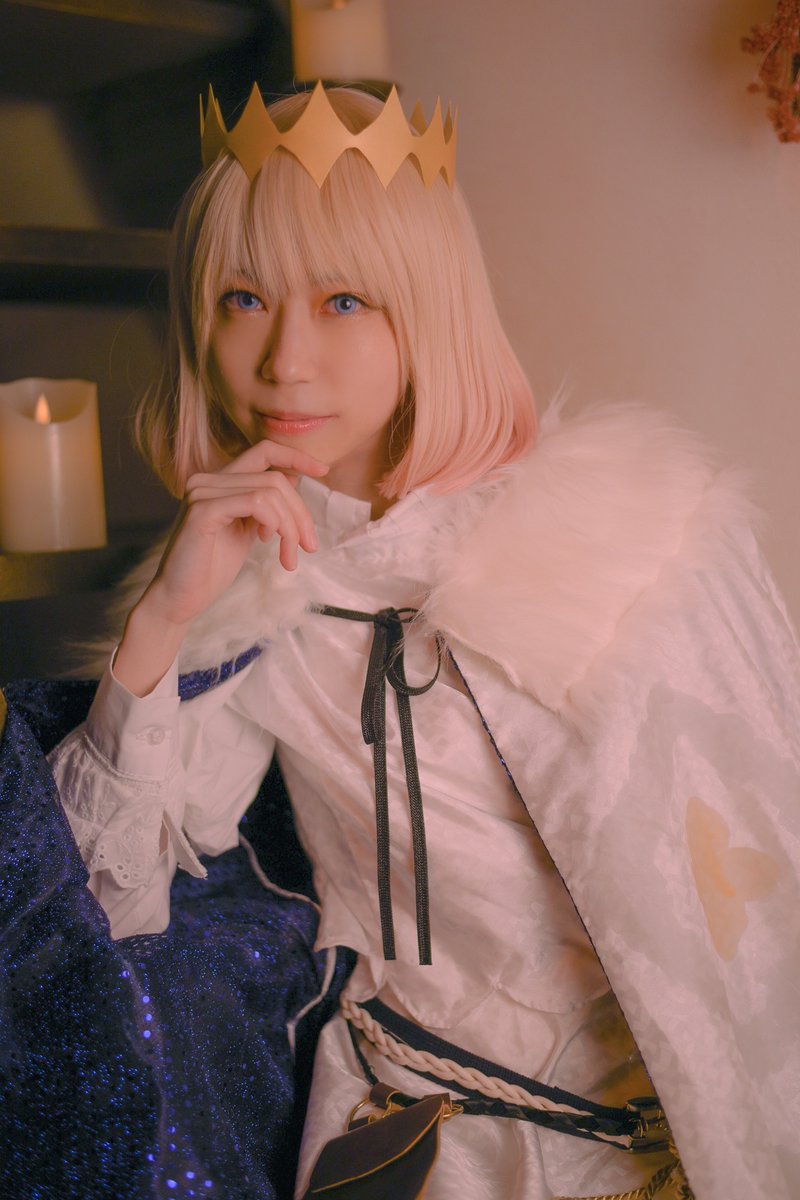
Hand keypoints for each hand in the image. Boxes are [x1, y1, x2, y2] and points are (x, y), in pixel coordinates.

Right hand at [115, 441, 327, 694]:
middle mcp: (207, 479)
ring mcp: (202, 491)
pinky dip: (275, 524)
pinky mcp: (202, 510)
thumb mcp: (247, 529)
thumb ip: (265, 504)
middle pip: (275, 478)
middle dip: (301, 513)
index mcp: (219, 481)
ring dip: (290, 527)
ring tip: (290, 556)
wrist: (181, 598)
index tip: (323, 471)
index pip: (264, 451)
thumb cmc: (212, 567)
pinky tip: (271, 546)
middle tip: (309, 546)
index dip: (296, 456)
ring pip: (269, 491)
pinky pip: (255, 503)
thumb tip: (293, 479)